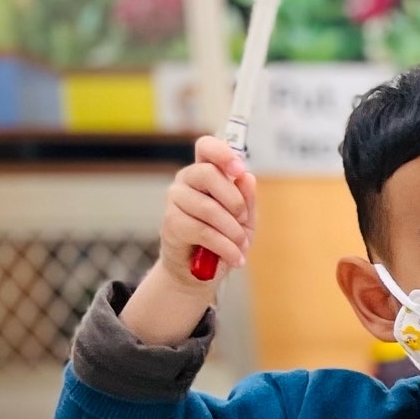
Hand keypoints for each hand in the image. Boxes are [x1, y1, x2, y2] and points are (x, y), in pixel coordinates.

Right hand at [120, 137, 258, 344]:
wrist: (201, 272)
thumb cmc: (224, 239)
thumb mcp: (245, 220)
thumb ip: (247, 199)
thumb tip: (247, 177)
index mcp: (206, 172)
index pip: (206, 147)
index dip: (223, 153)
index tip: (239, 169)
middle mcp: (186, 180)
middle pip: (208, 173)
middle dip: (235, 201)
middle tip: (243, 220)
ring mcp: (175, 200)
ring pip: (209, 208)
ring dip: (233, 231)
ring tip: (241, 246)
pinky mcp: (171, 223)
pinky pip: (204, 231)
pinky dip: (226, 247)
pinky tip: (235, 258)